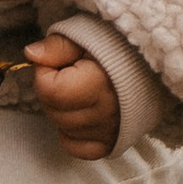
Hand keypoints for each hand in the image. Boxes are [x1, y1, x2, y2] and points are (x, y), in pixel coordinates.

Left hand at [26, 33, 119, 160]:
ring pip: (62, 128)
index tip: (59, 61)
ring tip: (79, 91)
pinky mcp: (111, 143)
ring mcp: (109, 131)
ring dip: (62, 110)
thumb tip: (31, 55)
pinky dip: (71, 134)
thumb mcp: (86, 35)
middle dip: (52, 90)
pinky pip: (77, 148)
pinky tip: (80, 114)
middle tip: (69, 74)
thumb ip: (57, 46)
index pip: (48, 88)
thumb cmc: (118, 46)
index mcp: (99, 83)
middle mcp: (105, 112)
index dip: (46, 71)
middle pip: (53, 110)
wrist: (151, 64)